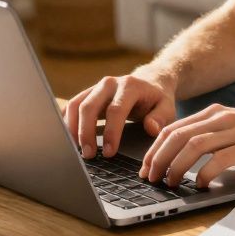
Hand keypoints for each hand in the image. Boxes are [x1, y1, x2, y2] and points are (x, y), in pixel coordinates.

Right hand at [63, 73, 177, 158]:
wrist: (150, 80)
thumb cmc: (158, 98)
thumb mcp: (167, 107)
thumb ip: (160, 118)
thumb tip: (151, 128)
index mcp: (130, 86)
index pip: (116, 110)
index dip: (111, 132)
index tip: (109, 152)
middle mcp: (109, 83)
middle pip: (89, 106)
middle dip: (86, 132)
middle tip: (87, 155)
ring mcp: (96, 87)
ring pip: (76, 104)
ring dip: (72, 128)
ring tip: (75, 150)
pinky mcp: (88, 93)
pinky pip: (71, 105)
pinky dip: (66, 121)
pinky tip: (67, 138)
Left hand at [140, 103, 234, 187]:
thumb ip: (216, 137)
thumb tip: (187, 159)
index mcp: (218, 113)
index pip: (174, 128)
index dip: (154, 149)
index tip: (146, 168)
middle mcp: (224, 118)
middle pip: (177, 136)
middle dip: (158, 159)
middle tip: (150, 178)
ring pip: (193, 146)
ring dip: (175, 167)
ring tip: (169, 183)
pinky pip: (219, 159)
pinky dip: (204, 174)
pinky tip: (200, 185)